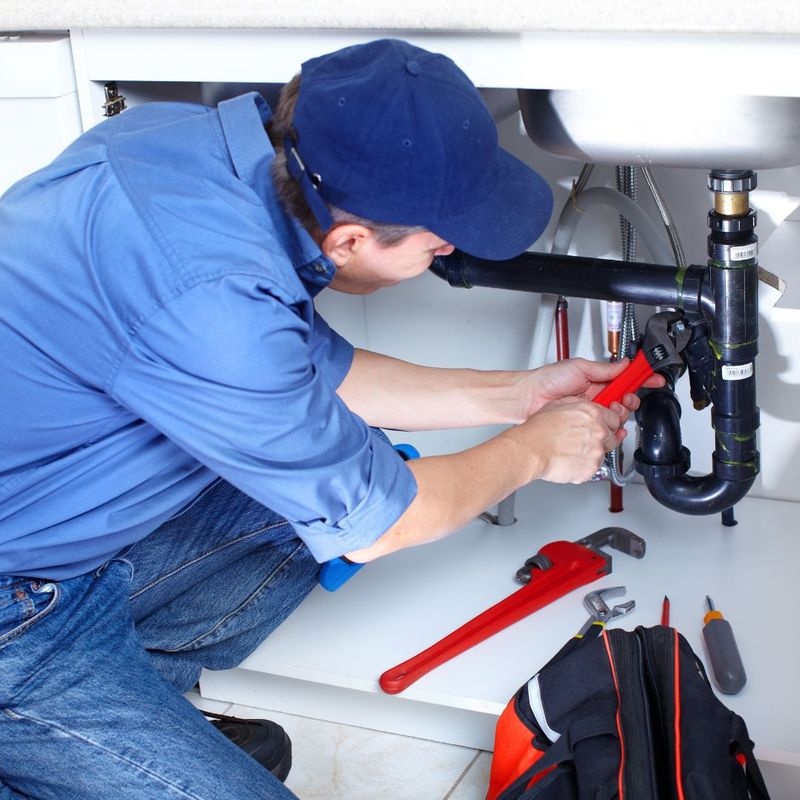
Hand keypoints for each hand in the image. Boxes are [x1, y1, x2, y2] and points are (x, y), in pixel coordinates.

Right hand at [506, 397, 627, 483]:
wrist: (530, 450)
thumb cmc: (539, 430)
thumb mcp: (558, 405)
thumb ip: (578, 404)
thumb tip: (584, 404)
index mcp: (593, 413)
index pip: (615, 418)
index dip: (608, 423)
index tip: (604, 426)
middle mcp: (599, 431)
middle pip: (613, 436)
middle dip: (602, 438)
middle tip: (584, 440)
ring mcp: (597, 451)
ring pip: (603, 453)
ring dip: (592, 452)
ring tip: (572, 450)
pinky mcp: (591, 468)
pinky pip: (593, 467)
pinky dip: (584, 466)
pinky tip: (570, 459)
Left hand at [520, 357, 664, 418]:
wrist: (529, 398)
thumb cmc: (547, 380)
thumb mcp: (580, 367)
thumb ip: (605, 368)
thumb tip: (624, 363)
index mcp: (597, 379)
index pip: (625, 378)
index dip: (641, 378)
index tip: (654, 378)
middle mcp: (597, 395)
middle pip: (626, 398)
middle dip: (631, 398)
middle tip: (625, 398)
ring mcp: (592, 410)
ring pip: (618, 414)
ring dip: (620, 412)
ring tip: (610, 408)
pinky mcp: (586, 423)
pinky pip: (606, 427)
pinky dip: (612, 427)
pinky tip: (610, 424)